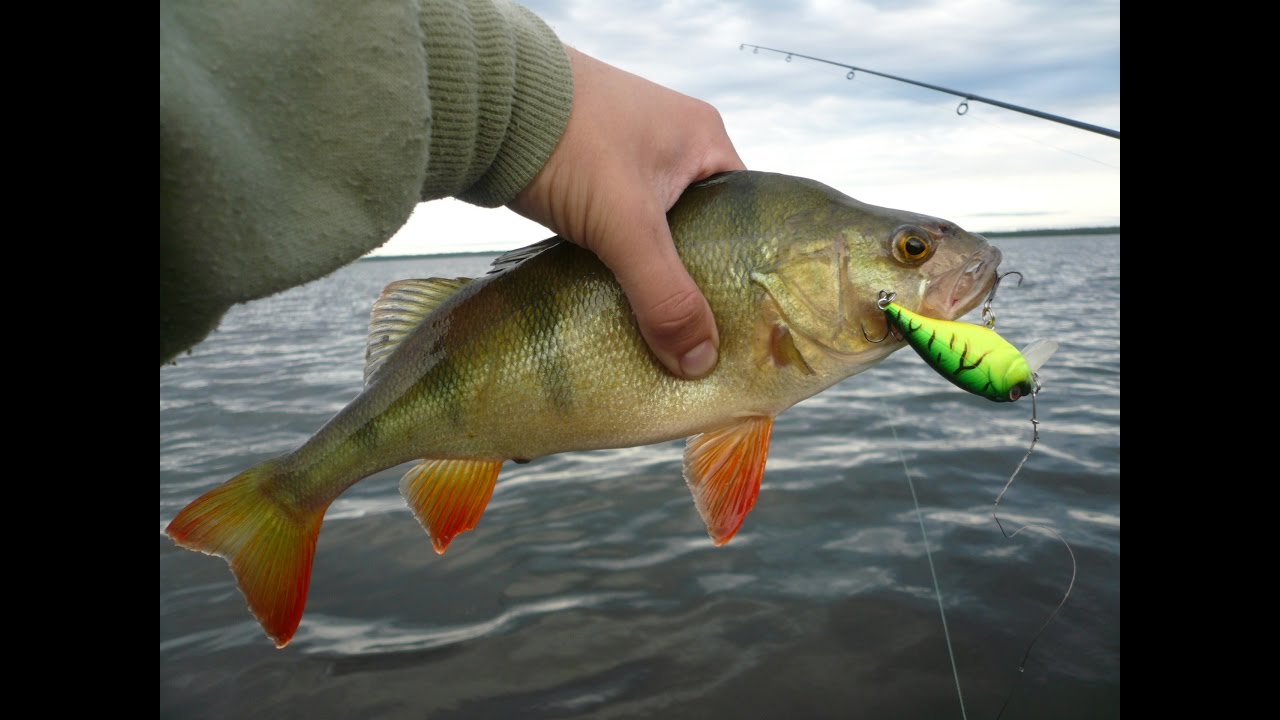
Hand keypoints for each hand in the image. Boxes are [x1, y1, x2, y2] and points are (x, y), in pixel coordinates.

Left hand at [510, 46, 745, 378]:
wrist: (485, 102)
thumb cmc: (569, 143)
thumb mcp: (627, 225)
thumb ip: (665, 295)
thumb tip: (701, 361)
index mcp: (704, 138)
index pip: (747, 215)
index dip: (744, 268)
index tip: (739, 321)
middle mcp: (674, 143)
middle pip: (702, 229)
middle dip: (695, 279)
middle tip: (696, 334)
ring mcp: (629, 157)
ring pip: (657, 233)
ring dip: (651, 273)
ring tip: (657, 326)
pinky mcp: (590, 174)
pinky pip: (619, 229)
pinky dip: (618, 261)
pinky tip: (614, 297)